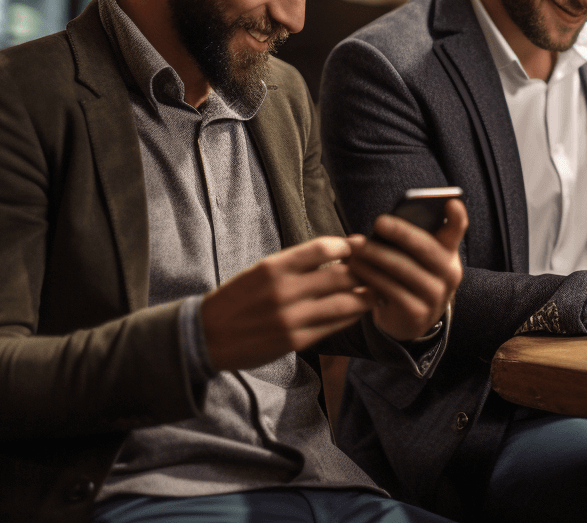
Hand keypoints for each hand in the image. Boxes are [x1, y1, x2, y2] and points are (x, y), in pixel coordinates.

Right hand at [201, 236, 373, 371]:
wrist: (207, 336)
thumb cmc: (239, 297)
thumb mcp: (263, 269)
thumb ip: (298, 261)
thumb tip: (339, 249)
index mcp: (275, 267)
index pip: (324, 248)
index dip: (348, 246)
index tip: (361, 245)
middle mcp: (285, 291)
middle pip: (341, 276)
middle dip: (364, 271)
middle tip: (378, 268)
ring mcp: (292, 318)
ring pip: (344, 304)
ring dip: (365, 296)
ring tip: (375, 291)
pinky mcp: (296, 341)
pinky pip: (333, 326)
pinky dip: (350, 316)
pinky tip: (357, 310)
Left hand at [346, 198, 466, 342]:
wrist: (409, 320)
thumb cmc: (407, 275)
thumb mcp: (414, 257)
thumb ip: (407, 240)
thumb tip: (382, 225)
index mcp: (449, 250)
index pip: (458, 229)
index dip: (457, 216)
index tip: (450, 202)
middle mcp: (449, 273)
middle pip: (426, 247)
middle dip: (401, 232)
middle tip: (378, 222)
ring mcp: (436, 295)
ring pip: (404, 268)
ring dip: (376, 256)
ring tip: (356, 247)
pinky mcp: (418, 314)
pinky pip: (391, 290)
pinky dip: (371, 277)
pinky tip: (356, 268)